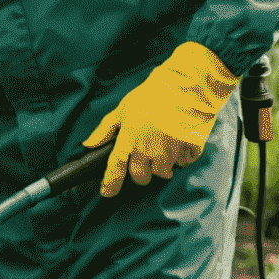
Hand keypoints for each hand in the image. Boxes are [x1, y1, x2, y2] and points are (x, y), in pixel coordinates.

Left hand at [83, 41, 238, 198]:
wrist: (186, 85)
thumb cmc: (152, 94)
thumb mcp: (123, 108)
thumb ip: (106, 129)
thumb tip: (89, 144)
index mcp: (129, 140)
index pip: (115, 169)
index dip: (110, 184)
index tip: (107, 193)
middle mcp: (148, 150)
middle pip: (140, 177)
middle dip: (140, 174)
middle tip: (144, 161)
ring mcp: (169, 153)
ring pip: (162, 173)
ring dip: (161, 166)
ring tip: (163, 149)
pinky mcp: (189, 151)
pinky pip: (183, 163)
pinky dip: (181, 157)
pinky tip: (179, 143)